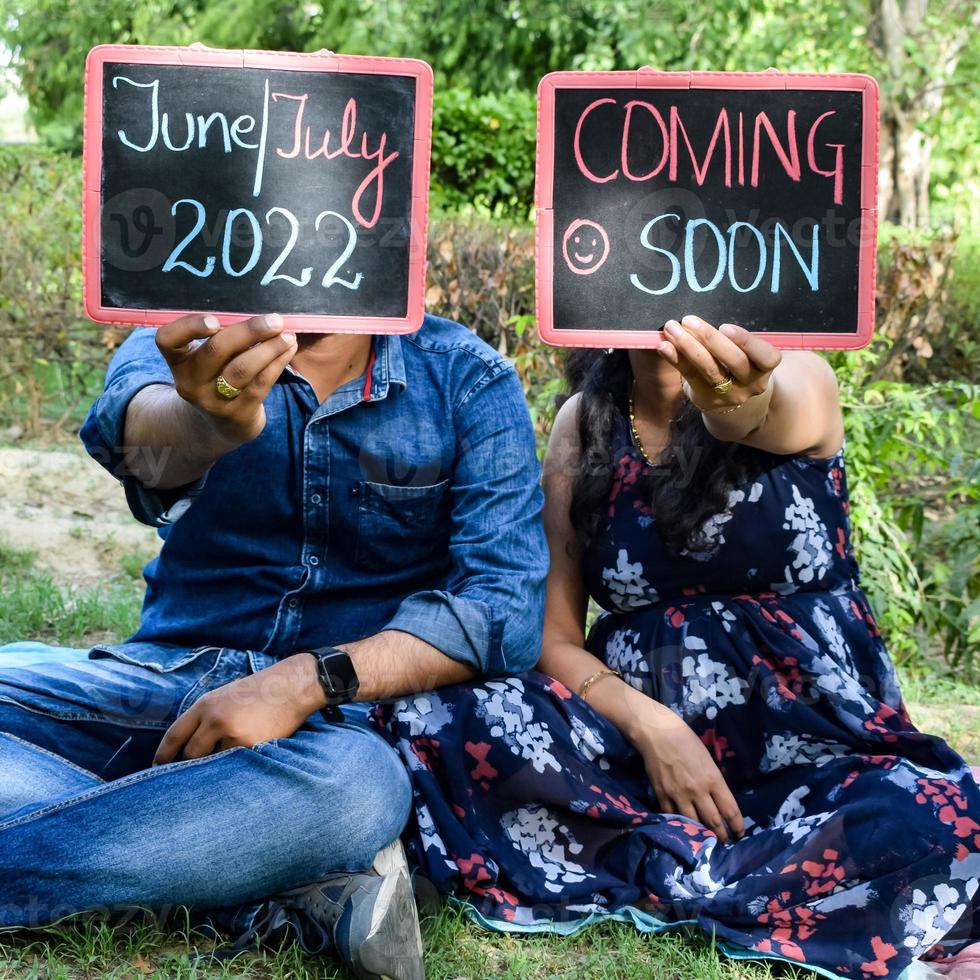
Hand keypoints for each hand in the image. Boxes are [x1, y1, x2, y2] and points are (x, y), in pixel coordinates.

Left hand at [153, 654, 323, 764]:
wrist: (292, 686)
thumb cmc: (259, 691)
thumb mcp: (226, 696)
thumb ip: (206, 717)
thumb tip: (189, 748)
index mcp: (205, 705)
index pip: (174, 735)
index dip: (163, 757)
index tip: (157, 770)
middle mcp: (214, 719)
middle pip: (190, 755)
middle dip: (190, 768)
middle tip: (189, 779)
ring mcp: (232, 733)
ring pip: (215, 763)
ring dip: (219, 767)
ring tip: (228, 766)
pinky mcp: (251, 745)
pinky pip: (238, 764)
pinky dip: (240, 765)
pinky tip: (249, 759)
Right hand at [155, 313, 297, 445]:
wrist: (222, 426)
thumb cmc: (218, 377)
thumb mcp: (207, 360)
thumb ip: (223, 338)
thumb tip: (261, 315)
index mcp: (179, 361)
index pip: (167, 340)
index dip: (188, 327)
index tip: (215, 321)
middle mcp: (190, 382)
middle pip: (216, 350)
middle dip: (249, 331)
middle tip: (274, 320)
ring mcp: (213, 401)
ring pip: (242, 369)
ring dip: (270, 349)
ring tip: (287, 336)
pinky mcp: (238, 413)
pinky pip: (260, 384)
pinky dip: (277, 363)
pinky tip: (289, 349)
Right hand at [632, 700, 744, 843]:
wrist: (657, 734)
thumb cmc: (685, 740)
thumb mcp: (707, 759)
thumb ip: (714, 781)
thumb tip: (718, 800)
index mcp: (713, 779)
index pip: (730, 810)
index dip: (737, 826)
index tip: (740, 833)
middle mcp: (698, 791)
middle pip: (714, 822)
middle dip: (722, 836)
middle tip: (725, 842)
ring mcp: (679, 795)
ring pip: (694, 824)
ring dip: (703, 835)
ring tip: (707, 841)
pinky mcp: (662, 796)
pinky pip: (673, 817)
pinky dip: (680, 825)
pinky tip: (685, 830)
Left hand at [657, 315, 780, 413]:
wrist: (732, 397)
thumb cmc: (740, 364)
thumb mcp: (747, 354)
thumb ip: (733, 339)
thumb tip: (700, 319)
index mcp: (765, 369)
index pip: (766, 357)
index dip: (747, 342)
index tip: (725, 326)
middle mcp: (750, 384)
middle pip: (734, 361)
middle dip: (710, 338)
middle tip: (689, 320)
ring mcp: (728, 394)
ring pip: (709, 369)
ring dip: (688, 346)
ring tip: (672, 329)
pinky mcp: (705, 397)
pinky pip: (690, 376)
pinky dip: (675, 359)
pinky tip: (664, 346)